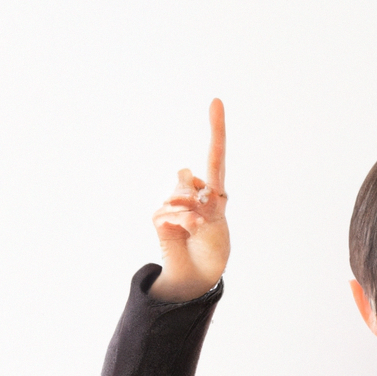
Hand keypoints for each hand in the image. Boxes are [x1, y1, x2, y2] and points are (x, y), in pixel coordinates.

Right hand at [149, 99, 229, 301]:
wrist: (199, 274)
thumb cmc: (213, 249)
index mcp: (214, 192)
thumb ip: (201, 197)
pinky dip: (180, 222)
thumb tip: (180, 181)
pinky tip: (186, 232)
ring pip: (178, 192)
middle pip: (188, 176)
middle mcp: (193, 193)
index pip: (215, 156)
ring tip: (195, 229)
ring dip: (189, 212)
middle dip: (196, 195)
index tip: (216, 101)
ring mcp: (174, 203)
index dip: (216, 129)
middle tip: (203, 218)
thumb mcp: (216, 222)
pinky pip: (168, 210)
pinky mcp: (159, 216)